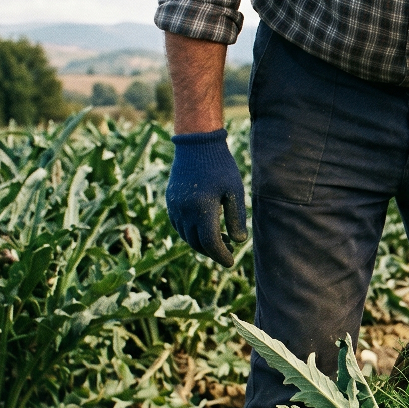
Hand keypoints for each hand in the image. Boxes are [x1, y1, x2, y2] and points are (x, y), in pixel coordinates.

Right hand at [166, 129, 247, 266]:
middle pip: (197, 243)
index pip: (210, 243)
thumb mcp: (234, 191)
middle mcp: (184, 210)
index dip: (221, 256)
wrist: (196, 145)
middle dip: (213, 252)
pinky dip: (191, 233)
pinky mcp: (170, 202)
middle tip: (228, 250)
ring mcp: (175, 206)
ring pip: (187, 237)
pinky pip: (179, 226)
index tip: (231, 262)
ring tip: (220, 239)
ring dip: (202, 243)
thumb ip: (236, 217)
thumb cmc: (220, 167)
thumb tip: (238, 241)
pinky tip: (205, 228)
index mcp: (202, 208)